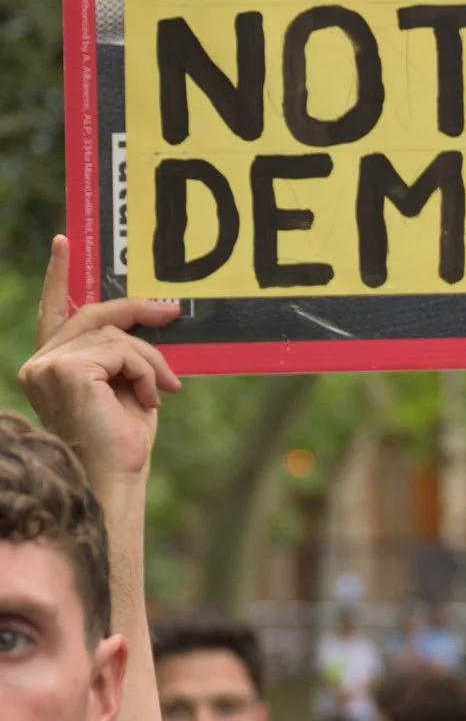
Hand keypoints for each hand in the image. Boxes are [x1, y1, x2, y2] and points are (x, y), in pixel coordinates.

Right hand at [18, 236, 181, 483]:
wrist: (115, 477)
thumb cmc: (122, 440)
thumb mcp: (126, 384)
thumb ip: (123, 352)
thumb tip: (154, 313)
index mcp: (51, 366)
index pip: (53, 312)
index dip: (59, 276)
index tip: (65, 243)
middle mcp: (40, 363)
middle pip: (93, 314)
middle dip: (137, 311)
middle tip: (172, 312)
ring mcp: (47, 366)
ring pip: (114, 333)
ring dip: (149, 358)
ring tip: (165, 388)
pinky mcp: (66, 371)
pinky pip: (121, 350)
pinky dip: (145, 370)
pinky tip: (152, 397)